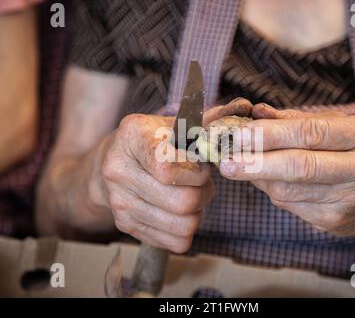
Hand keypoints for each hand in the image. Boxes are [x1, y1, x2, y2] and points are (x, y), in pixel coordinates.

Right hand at [101, 114, 212, 252]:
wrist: (112, 162)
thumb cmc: (153, 141)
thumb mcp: (174, 124)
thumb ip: (206, 122)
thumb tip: (242, 111)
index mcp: (132, 137)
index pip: (168, 168)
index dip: (196, 172)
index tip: (202, 166)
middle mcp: (118, 170)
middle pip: (183, 202)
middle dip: (204, 194)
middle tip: (202, 183)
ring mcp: (119, 201)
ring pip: (184, 226)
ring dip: (197, 213)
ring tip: (191, 195)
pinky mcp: (125, 225)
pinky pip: (175, 242)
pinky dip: (186, 230)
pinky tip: (179, 211)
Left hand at [219, 103, 354, 242]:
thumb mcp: (338, 128)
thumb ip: (297, 120)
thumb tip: (256, 111)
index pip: (311, 133)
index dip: (270, 135)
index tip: (238, 135)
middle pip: (300, 166)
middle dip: (256, 163)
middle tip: (225, 160)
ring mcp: (350, 199)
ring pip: (288, 189)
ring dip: (257, 177)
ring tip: (238, 165)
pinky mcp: (334, 221)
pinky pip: (289, 204)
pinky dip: (270, 190)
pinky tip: (265, 179)